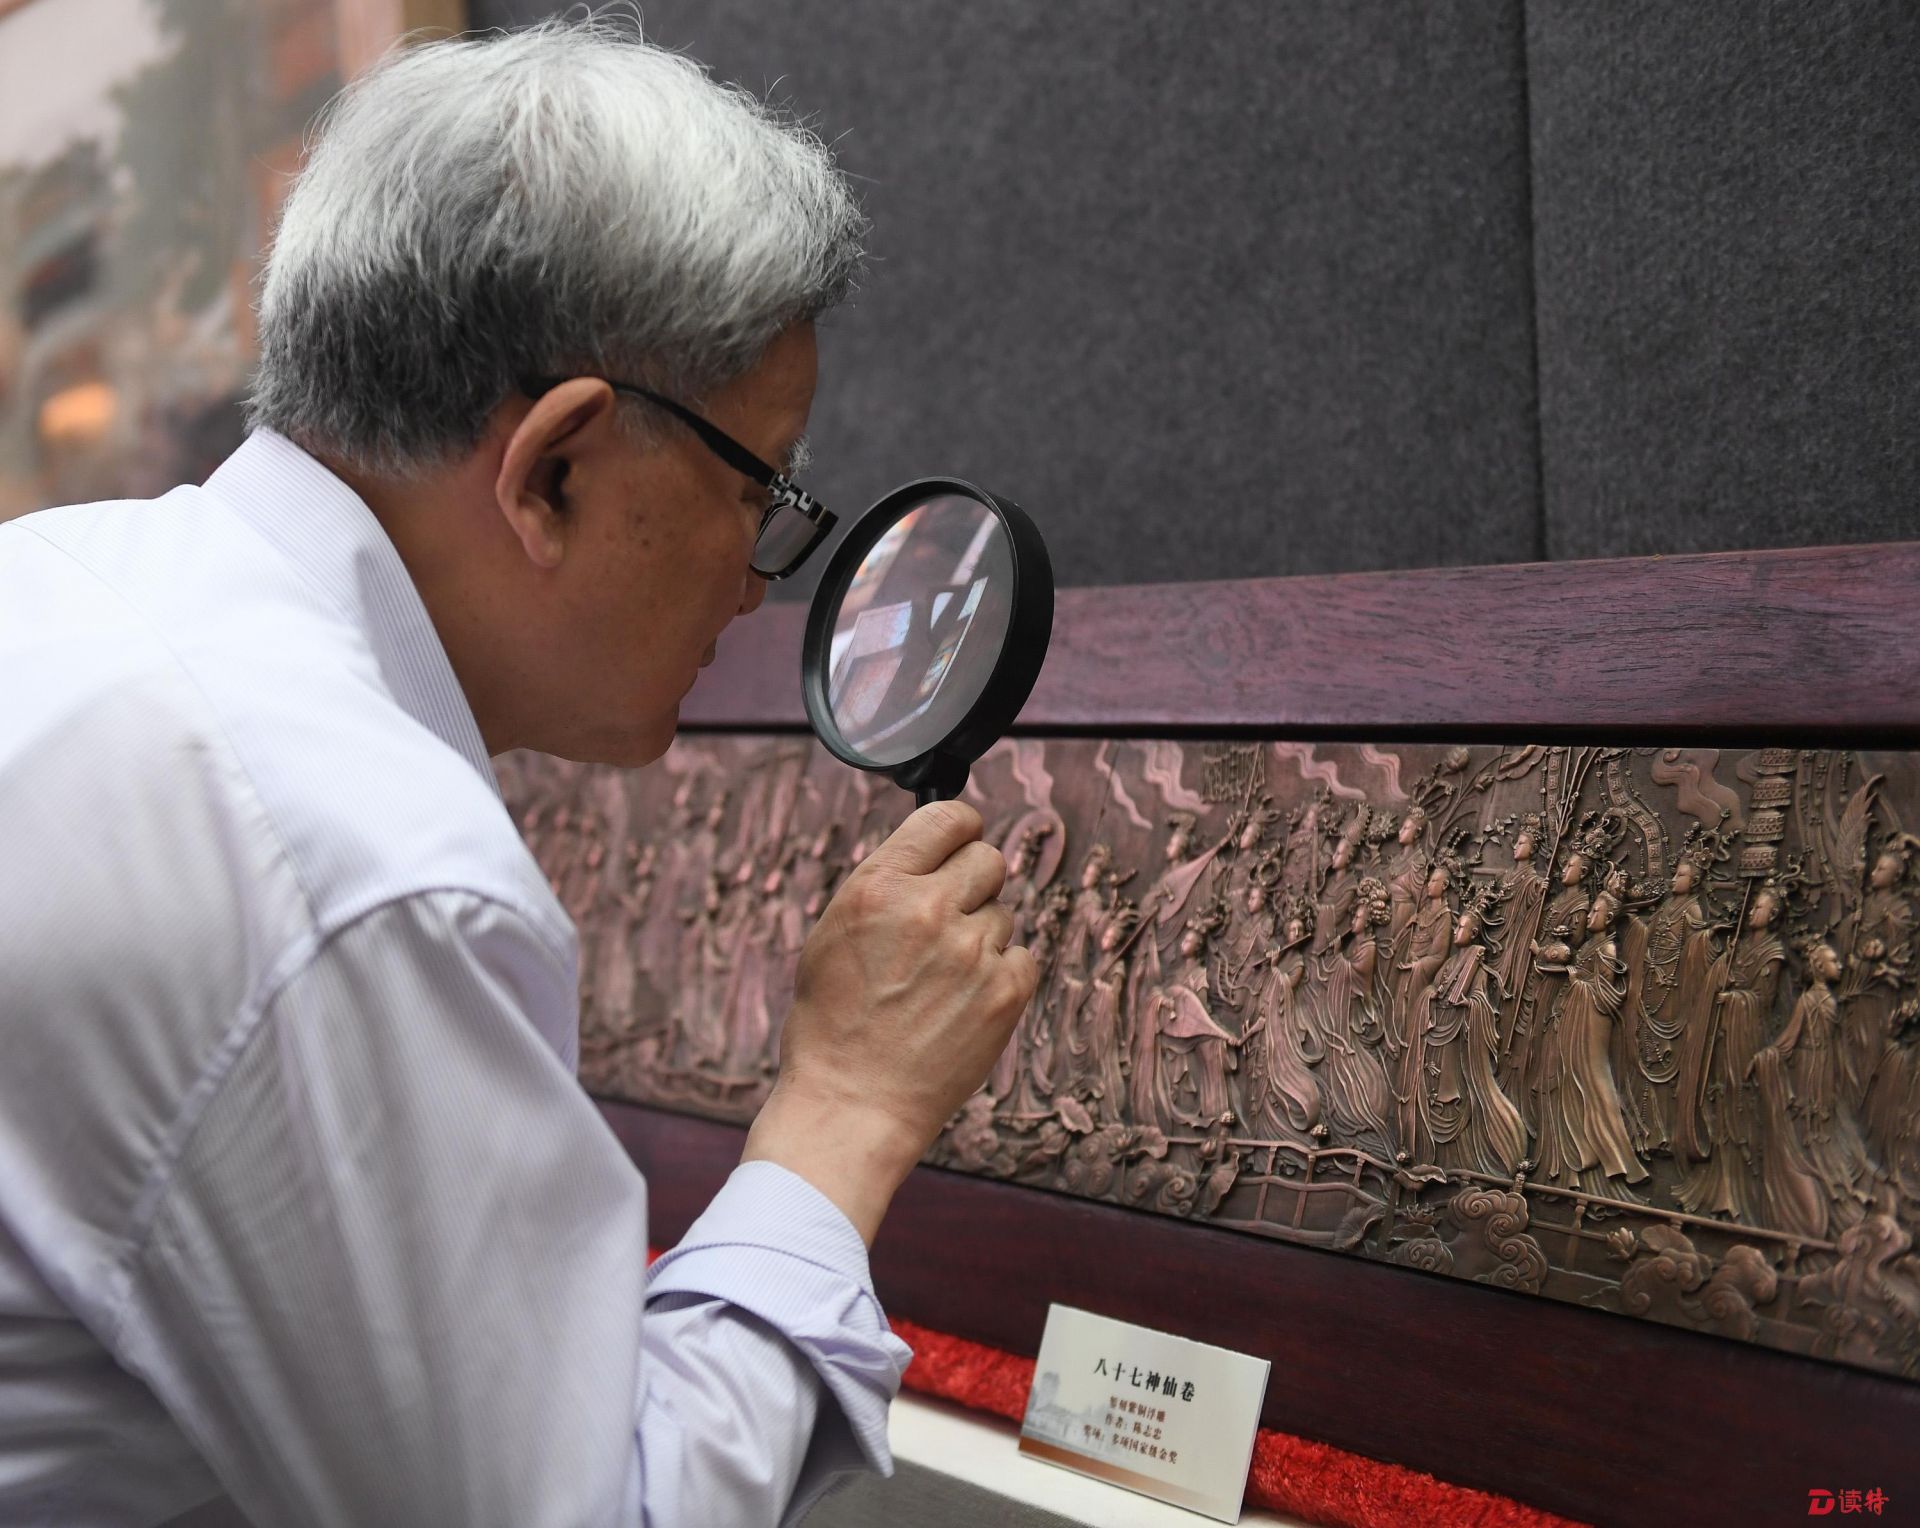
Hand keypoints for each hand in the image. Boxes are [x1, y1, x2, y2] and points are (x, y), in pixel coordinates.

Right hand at [743, 801, 1037, 1241]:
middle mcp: (929, 908)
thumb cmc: (833, 1022)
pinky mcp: (1005, 991)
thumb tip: (934, 853)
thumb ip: (887, 884)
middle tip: (948, 923)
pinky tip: (962, 1005)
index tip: (960, 844)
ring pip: (1002, 915)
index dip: (959, 830)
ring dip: (981, 939)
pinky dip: (1001, 977)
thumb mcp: (836, 932)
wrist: (851, 1103)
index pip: (948, 817)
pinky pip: (1021, 958)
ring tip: (940, 983)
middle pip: (989, 860)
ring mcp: (972, 950)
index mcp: (880, 885)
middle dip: (973, 885)